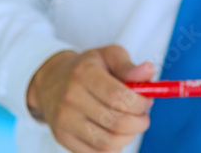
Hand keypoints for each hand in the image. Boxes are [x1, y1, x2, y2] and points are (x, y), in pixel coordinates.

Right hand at [26, 44, 155, 152]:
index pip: (119, 97)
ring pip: (107, 142)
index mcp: (85, 74)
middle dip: (139, 123)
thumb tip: (149, 71)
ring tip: (131, 125)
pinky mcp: (62, 137)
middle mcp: (71, 98)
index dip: (141, 104)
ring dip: (128, 137)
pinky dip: (113, 148)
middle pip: (116, 122)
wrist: (51, 80)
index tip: (148, 102)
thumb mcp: (108, 56)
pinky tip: (116, 135)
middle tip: (144, 117)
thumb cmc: (87, 67)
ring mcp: (64, 121)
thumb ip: (128, 65)